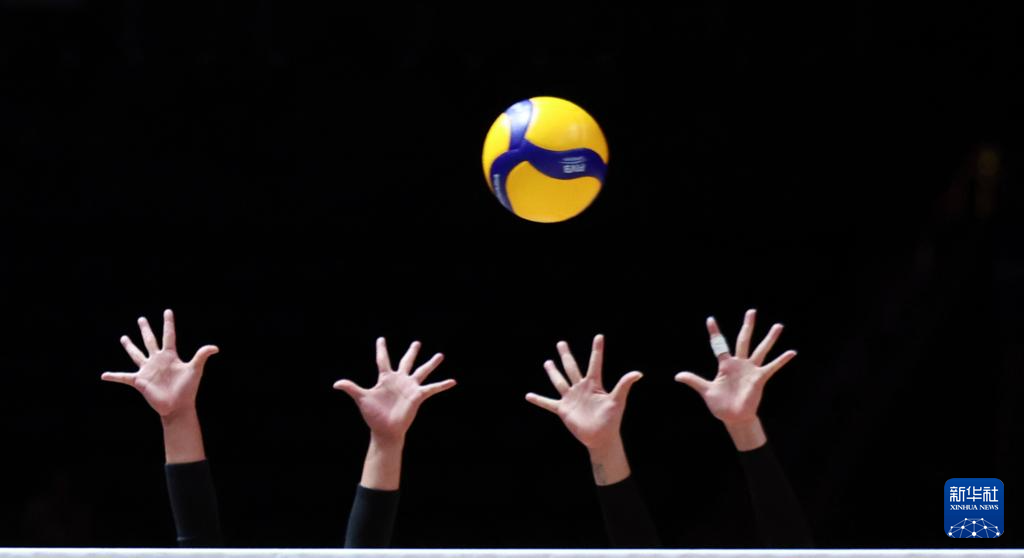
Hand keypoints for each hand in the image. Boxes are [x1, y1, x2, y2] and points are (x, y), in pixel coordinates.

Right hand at [101, 309, 218, 418]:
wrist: (178, 406)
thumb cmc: (188, 389)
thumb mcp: (195, 370)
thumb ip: (201, 356)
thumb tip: (215, 347)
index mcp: (170, 356)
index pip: (169, 335)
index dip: (168, 323)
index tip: (167, 311)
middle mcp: (157, 360)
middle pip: (150, 341)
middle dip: (146, 330)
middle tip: (141, 319)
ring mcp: (148, 370)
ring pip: (136, 354)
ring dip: (130, 346)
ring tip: (123, 337)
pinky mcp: (140, 381)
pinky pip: (124, 377)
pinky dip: (114, 376)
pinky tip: (104, 375)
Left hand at [334, 337, 455, 444]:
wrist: (385, 430)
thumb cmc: (373, 415)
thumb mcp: (362, 398)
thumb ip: (351, 388)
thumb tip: (336, 383)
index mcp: (385, 379)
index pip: (383, 360)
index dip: (381, 349)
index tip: (381, 339)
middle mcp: (399, 380)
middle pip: (406, 362)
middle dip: (412, 352)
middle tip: (417, 342)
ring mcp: (409, 387)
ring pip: (422, 371)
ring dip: (431, 363)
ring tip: (440, 355)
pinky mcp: (417, 396)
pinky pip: (431, 388)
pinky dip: (442, 385)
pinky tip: (452, 381)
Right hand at [526, 335, 642, 450]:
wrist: (601, 438)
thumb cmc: (612, 420)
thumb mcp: (618, 400)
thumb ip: (624, 385)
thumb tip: (638, 373)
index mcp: (594, 384)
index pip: (595, 363)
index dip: (597, 350)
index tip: (599, 336)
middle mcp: (581, 388)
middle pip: (572, 368)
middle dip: (566, 355)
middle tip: (561, 343)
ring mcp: (571, 398)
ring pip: (560, 381)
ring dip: (553, 372)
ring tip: (547, 362)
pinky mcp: (563, 410)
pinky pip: (548, 403)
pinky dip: (538, 400)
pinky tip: (528, 395)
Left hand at [675, 309, 795, 449]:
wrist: (734, 417)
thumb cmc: (720, 404)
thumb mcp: (706, 390)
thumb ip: (693, 380)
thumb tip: (677, 376)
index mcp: (725, 365)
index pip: (719, 345)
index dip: (715, 333)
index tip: (710, 319)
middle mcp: (739, 364)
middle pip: (744, 340)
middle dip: (748, 326)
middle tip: (752, 311)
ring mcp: (750, 370)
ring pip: (761, 350)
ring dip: (769, 338)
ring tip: (778, 326)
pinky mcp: (759, 378)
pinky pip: (772, 367)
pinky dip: (781, 360)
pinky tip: (791, 352)